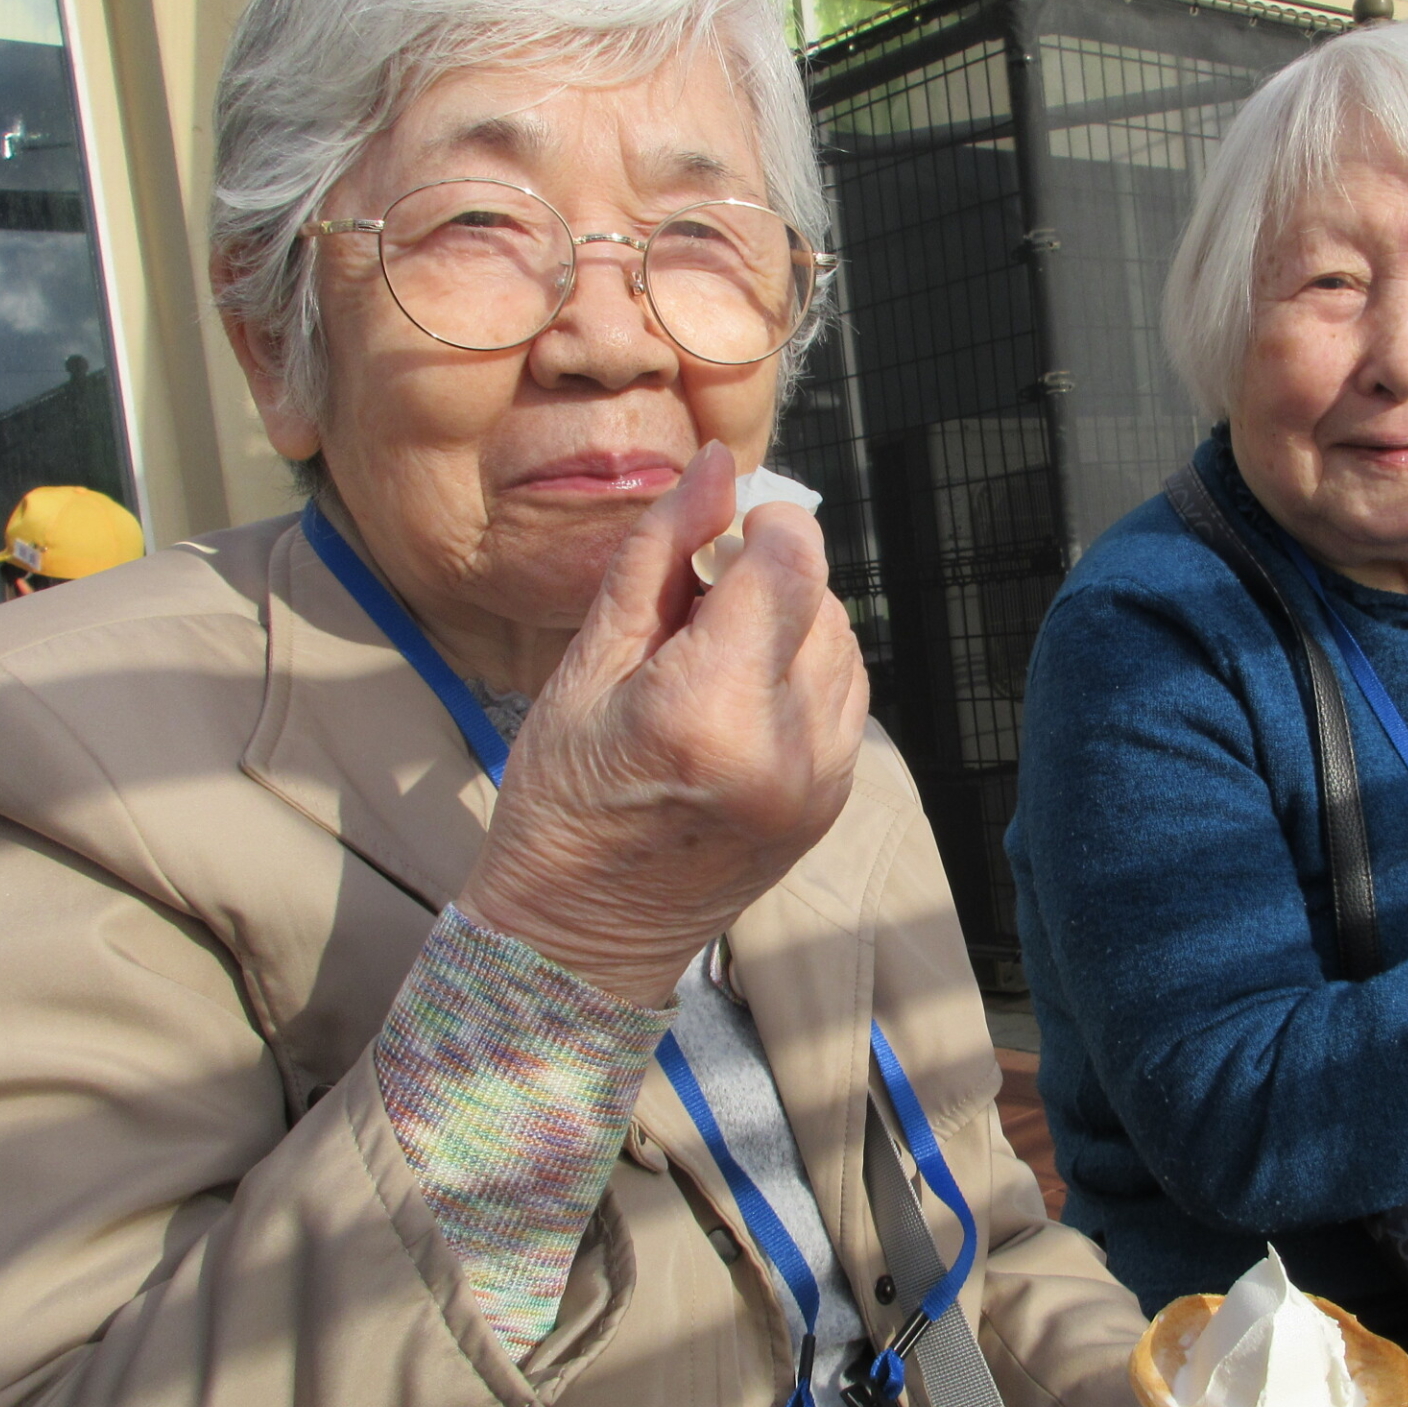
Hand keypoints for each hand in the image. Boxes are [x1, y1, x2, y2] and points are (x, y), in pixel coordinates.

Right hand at [455, 446, 869, 1005]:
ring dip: (792, 624)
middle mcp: (787, 746)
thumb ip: (659, 558)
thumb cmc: (562, 805)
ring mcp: (822, 781)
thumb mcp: (588, 666)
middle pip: (821, 599)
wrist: (582, 939)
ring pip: (844, 644)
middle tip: (695, 605)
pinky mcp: (833, 800)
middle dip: (769, 577)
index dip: (761, 526)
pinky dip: (804, 675)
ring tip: (713, 658)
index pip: (790, 563)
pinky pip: (846, 698)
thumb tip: (716, 467)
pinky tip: (740, 698)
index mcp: (713, 709)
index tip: (717, 535)